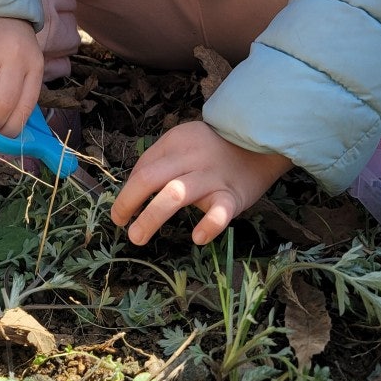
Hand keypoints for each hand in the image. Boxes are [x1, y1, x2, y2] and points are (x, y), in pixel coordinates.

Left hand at [110, 119, 292, 246]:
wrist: (260, 145)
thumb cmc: (212, 148)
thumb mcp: (182, 142)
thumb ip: (157, 160)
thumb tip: (130, 188)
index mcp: (175, 143)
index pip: (142, 169)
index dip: (126, 193)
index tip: (120, 214)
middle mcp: (190, 159)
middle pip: (151, 179)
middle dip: (129, 203)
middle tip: (121, 224)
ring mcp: (211, 177)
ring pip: (175, 194)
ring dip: (151, 217)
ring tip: (138, 237)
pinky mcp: (232, 196)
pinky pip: (219, 212)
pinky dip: (208, 226)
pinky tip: (197, 238)